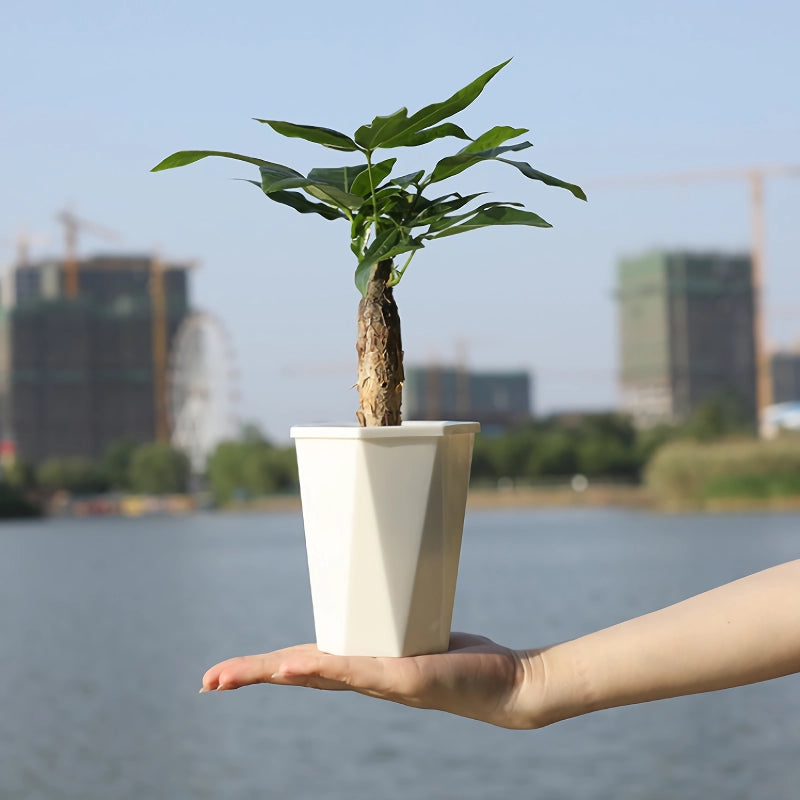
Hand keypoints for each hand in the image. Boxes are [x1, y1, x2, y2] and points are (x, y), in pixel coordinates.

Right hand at [200, 633, 541, 728]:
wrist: (506, 683)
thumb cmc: (462, 658)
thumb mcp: (418, 627)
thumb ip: (395, 611)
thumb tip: (383, 575)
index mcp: (359, 664)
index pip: (300, 664)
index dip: (260, 666)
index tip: (220, 673)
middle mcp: (363, 677)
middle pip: (296, 674)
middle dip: (250, 676)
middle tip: (207, 682)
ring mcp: (381, 680)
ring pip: (317, 674)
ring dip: (274, 672)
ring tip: (232, 676)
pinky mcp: (404, 677)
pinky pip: (357, 671)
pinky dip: (322, 668)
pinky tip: (294, 667)